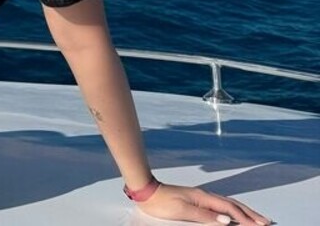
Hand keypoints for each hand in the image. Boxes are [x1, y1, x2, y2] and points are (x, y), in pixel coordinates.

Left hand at [137, 182, 270, 224]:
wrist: (147, 191)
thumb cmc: (163, 203)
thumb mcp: (183, 211)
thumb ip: (205, 216)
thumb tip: (226, 220)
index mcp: (204, 198)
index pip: (229, 208)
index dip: (245, 218)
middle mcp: (205, 195)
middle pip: (233, 204)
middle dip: (250, 213)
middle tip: (266, 222)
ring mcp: (202, 197)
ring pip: (228, 203)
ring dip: (243, 211)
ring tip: (256, 218)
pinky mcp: (197, 199)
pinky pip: (220, 204)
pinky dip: (232, 209)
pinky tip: (234, 213)